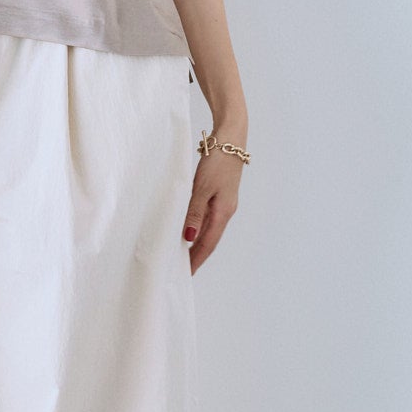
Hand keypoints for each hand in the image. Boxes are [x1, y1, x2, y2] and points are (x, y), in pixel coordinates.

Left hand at [182, 133, 244, 273]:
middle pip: (209, 239)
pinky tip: (188, 227)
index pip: (208, 243)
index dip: (196, 259)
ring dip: (196, 241)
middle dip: (196, 255)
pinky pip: (207, 216)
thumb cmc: (217, 161)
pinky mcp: (219, 192)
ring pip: (208, 228)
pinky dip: (197, 225)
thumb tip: (189, 239)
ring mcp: (224, 202)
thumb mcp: (202, 187)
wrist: (231, 137)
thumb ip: (194, 213)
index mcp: (223, 212)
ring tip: (181, 252)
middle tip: (180, 268)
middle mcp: (225, 210)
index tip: (186, 273)